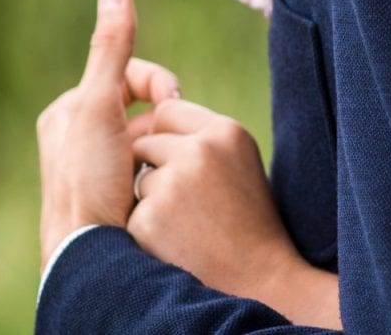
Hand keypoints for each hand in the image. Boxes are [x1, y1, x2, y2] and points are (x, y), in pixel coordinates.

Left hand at [35, 0, 181, 267]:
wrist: (89, 257)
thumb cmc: (89, 180)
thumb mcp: (100, 105)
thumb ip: (111, 45)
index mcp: (66, 112)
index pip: (127, 74)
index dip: (157, 82)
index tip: (174, 100)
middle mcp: (74, 139)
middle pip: (139, 110)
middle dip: (161, 122)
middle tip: (171, 142)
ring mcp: (93, 172)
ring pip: (147, 143)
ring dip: (161, 152)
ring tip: (162, 173)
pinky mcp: (110, 200)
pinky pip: (147, 174)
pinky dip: (159, 176)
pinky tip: (161, 193)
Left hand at [131, 98, 340, 326]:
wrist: (258, 279)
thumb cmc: (247, 221)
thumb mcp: (238, 162)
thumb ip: (204, 137)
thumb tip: (158, 116)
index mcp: (226, 131)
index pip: (169, 111)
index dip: (170, 140)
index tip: (189, 167)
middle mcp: (200, 150)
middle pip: (147, 140)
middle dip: (157, 167)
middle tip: (190, 201)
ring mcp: (174, 183)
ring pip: (138, 175)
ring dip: (151, 197)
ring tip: (187, 222)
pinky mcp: (151, 217)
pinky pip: (133, 210)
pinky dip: (147, 227)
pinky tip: (176, 242)